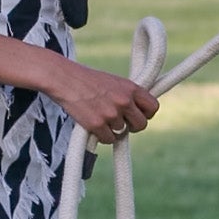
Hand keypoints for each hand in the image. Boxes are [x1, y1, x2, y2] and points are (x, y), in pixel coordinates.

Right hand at [40, 56, 158, 143]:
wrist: (64, 79)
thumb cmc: (87, 80)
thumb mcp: (113, 81)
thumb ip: (127, 95)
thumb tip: (138, 111)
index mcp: (131, 88)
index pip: (153, 107)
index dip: (146, 114)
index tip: (138, 115)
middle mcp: (124, 101)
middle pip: (141, 124)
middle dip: (132, 126)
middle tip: (121, 122)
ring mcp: (111, 114)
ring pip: (122, 133)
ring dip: (113, 130)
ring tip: (101, 118)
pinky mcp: (97, 125)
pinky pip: (108, 140)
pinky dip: (102, 136)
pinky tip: (94, 126)